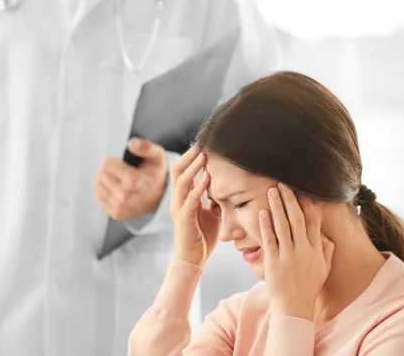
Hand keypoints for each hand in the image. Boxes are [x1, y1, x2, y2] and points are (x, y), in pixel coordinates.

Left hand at [94, 137, 167, 219]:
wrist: (160, 197)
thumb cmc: (156, 174)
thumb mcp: (156, 156)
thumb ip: (145, 147)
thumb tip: (131, 143)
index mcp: (134, 180)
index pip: (107, 164)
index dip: (113, 160)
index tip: (121, 163)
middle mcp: (124, 196)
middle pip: (100, 174)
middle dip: (107, 169)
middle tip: (118, 171)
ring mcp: (119, 206)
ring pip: (97, 184)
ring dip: (104, 179)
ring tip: (117, 179)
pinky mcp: (116, 213)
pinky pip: (98, 196)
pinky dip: (104, 190)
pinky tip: (116, 189)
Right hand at [170, 146, 220, 266]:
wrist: (193, 259)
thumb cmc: (202, 236)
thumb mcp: (212, 214)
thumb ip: (215, 200)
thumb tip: (225, 188)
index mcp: (183, 197)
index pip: (183, 171)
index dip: (191, 157)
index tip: (203, 146)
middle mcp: (178, 199)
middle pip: (177, 170)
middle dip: (189, 157)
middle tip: (201, 145)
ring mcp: (179, 208)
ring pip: (181, 181)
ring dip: (193, 168)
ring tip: (203, 157)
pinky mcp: (183, 218)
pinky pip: (190, 199)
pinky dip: (198, 187)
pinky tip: (207, 178)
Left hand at [259, 183, 334, 320]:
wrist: (293, 308)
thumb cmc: (308, 287)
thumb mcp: (323, 269)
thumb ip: (326, 250)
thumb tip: (326, 234)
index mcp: (316, 250)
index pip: (314, 221)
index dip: (308, 204)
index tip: (302, 190)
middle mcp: (304, 251)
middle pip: (298, 219)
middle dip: (290, 199)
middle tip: (282, 184)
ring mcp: (288, 256)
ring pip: (283, 226)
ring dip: (277, 206)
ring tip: (271, 191)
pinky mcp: (273, 262)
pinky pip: (269, 239)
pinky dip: (265, 224)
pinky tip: (262, 212)